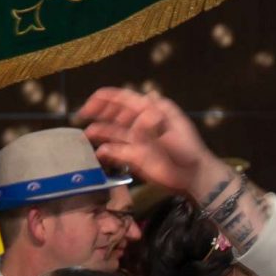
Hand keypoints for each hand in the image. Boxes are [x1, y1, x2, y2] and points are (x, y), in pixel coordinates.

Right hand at [77, 86, 223, 201]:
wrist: (193, 176)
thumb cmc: (188, 151)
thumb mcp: (174, 136)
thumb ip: (155, 128)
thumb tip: (145, 114)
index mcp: (150, 111)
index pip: (125, 99)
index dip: (107, 99)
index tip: (91, 102)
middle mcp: (140, 123)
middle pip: (115, 113)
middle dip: (99, 112)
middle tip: (82, 115)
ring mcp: (136, 140)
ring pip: (112, 132)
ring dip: (99, 131)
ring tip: (86, 135)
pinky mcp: (134, 157)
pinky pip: (115, 152)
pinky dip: (106, 152)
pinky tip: (99, 153)